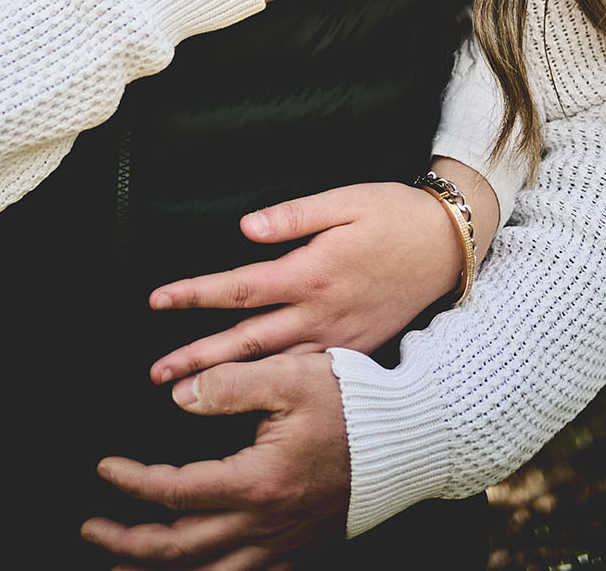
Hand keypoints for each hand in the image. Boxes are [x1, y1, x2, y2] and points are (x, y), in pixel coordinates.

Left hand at [81, 352, 347, 568]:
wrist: (410, 440)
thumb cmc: (352, 403)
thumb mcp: (290, 376)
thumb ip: (230, 383)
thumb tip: (180, 395)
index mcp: (257, 482)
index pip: (177, 492)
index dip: (133, 483)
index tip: (104, 467)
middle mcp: (265, 524)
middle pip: (182, 548)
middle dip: (129, 540)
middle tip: (91, 527)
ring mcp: (284, 541)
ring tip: (125, 565)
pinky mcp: (300, 544)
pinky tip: (200, 569)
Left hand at [144, 183, 465, 386]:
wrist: (449, 247)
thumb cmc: (394, 215)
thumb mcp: (345, 201)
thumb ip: (292, 216)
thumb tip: (244, 229)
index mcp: (312, 272)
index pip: (239, 287)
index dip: (195, 295)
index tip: (156, 301)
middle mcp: (321, 314)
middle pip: (247, 340)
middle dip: (198, 359)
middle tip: (156, 376)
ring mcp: (339, 339)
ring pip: (271, 366)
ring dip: (225, 381)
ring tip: (183, 396)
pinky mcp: (355, 350)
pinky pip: (305, 375)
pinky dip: (272, 392)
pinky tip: (247, 404)